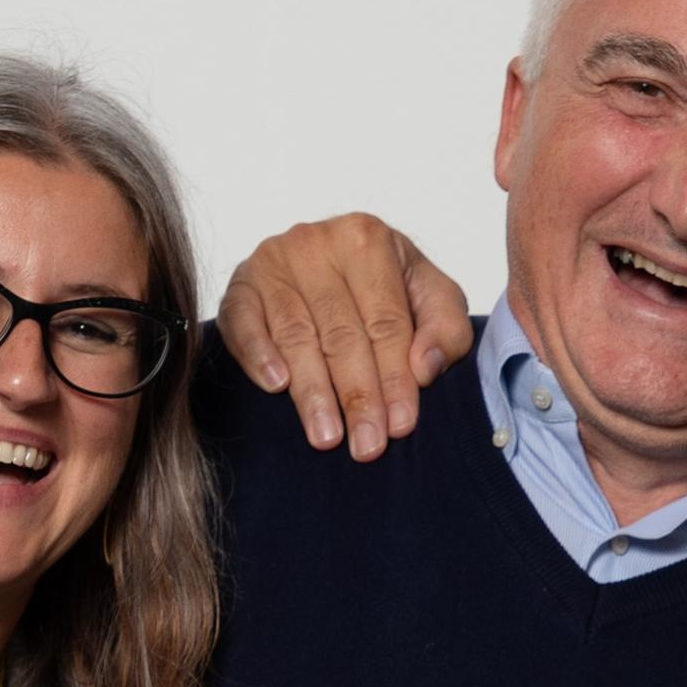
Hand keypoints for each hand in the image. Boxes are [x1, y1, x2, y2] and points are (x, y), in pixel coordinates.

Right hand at [214, 215, 474, 458]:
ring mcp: (273, 261)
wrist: (332, 262)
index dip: (395, 378)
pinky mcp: (240, 284)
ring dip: (312, 391)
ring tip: (327, 436)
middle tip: (366, 446)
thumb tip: (423, 367)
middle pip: (341, 333)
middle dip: (357, 396)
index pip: (385, 322)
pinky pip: (243, 323)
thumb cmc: (387, 287)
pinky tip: (276, 386)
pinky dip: (258, 355)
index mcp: (368, 239)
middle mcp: (317, 242)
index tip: (400, 426)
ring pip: (295, 335)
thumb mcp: (432, 299)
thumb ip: (446, 330)